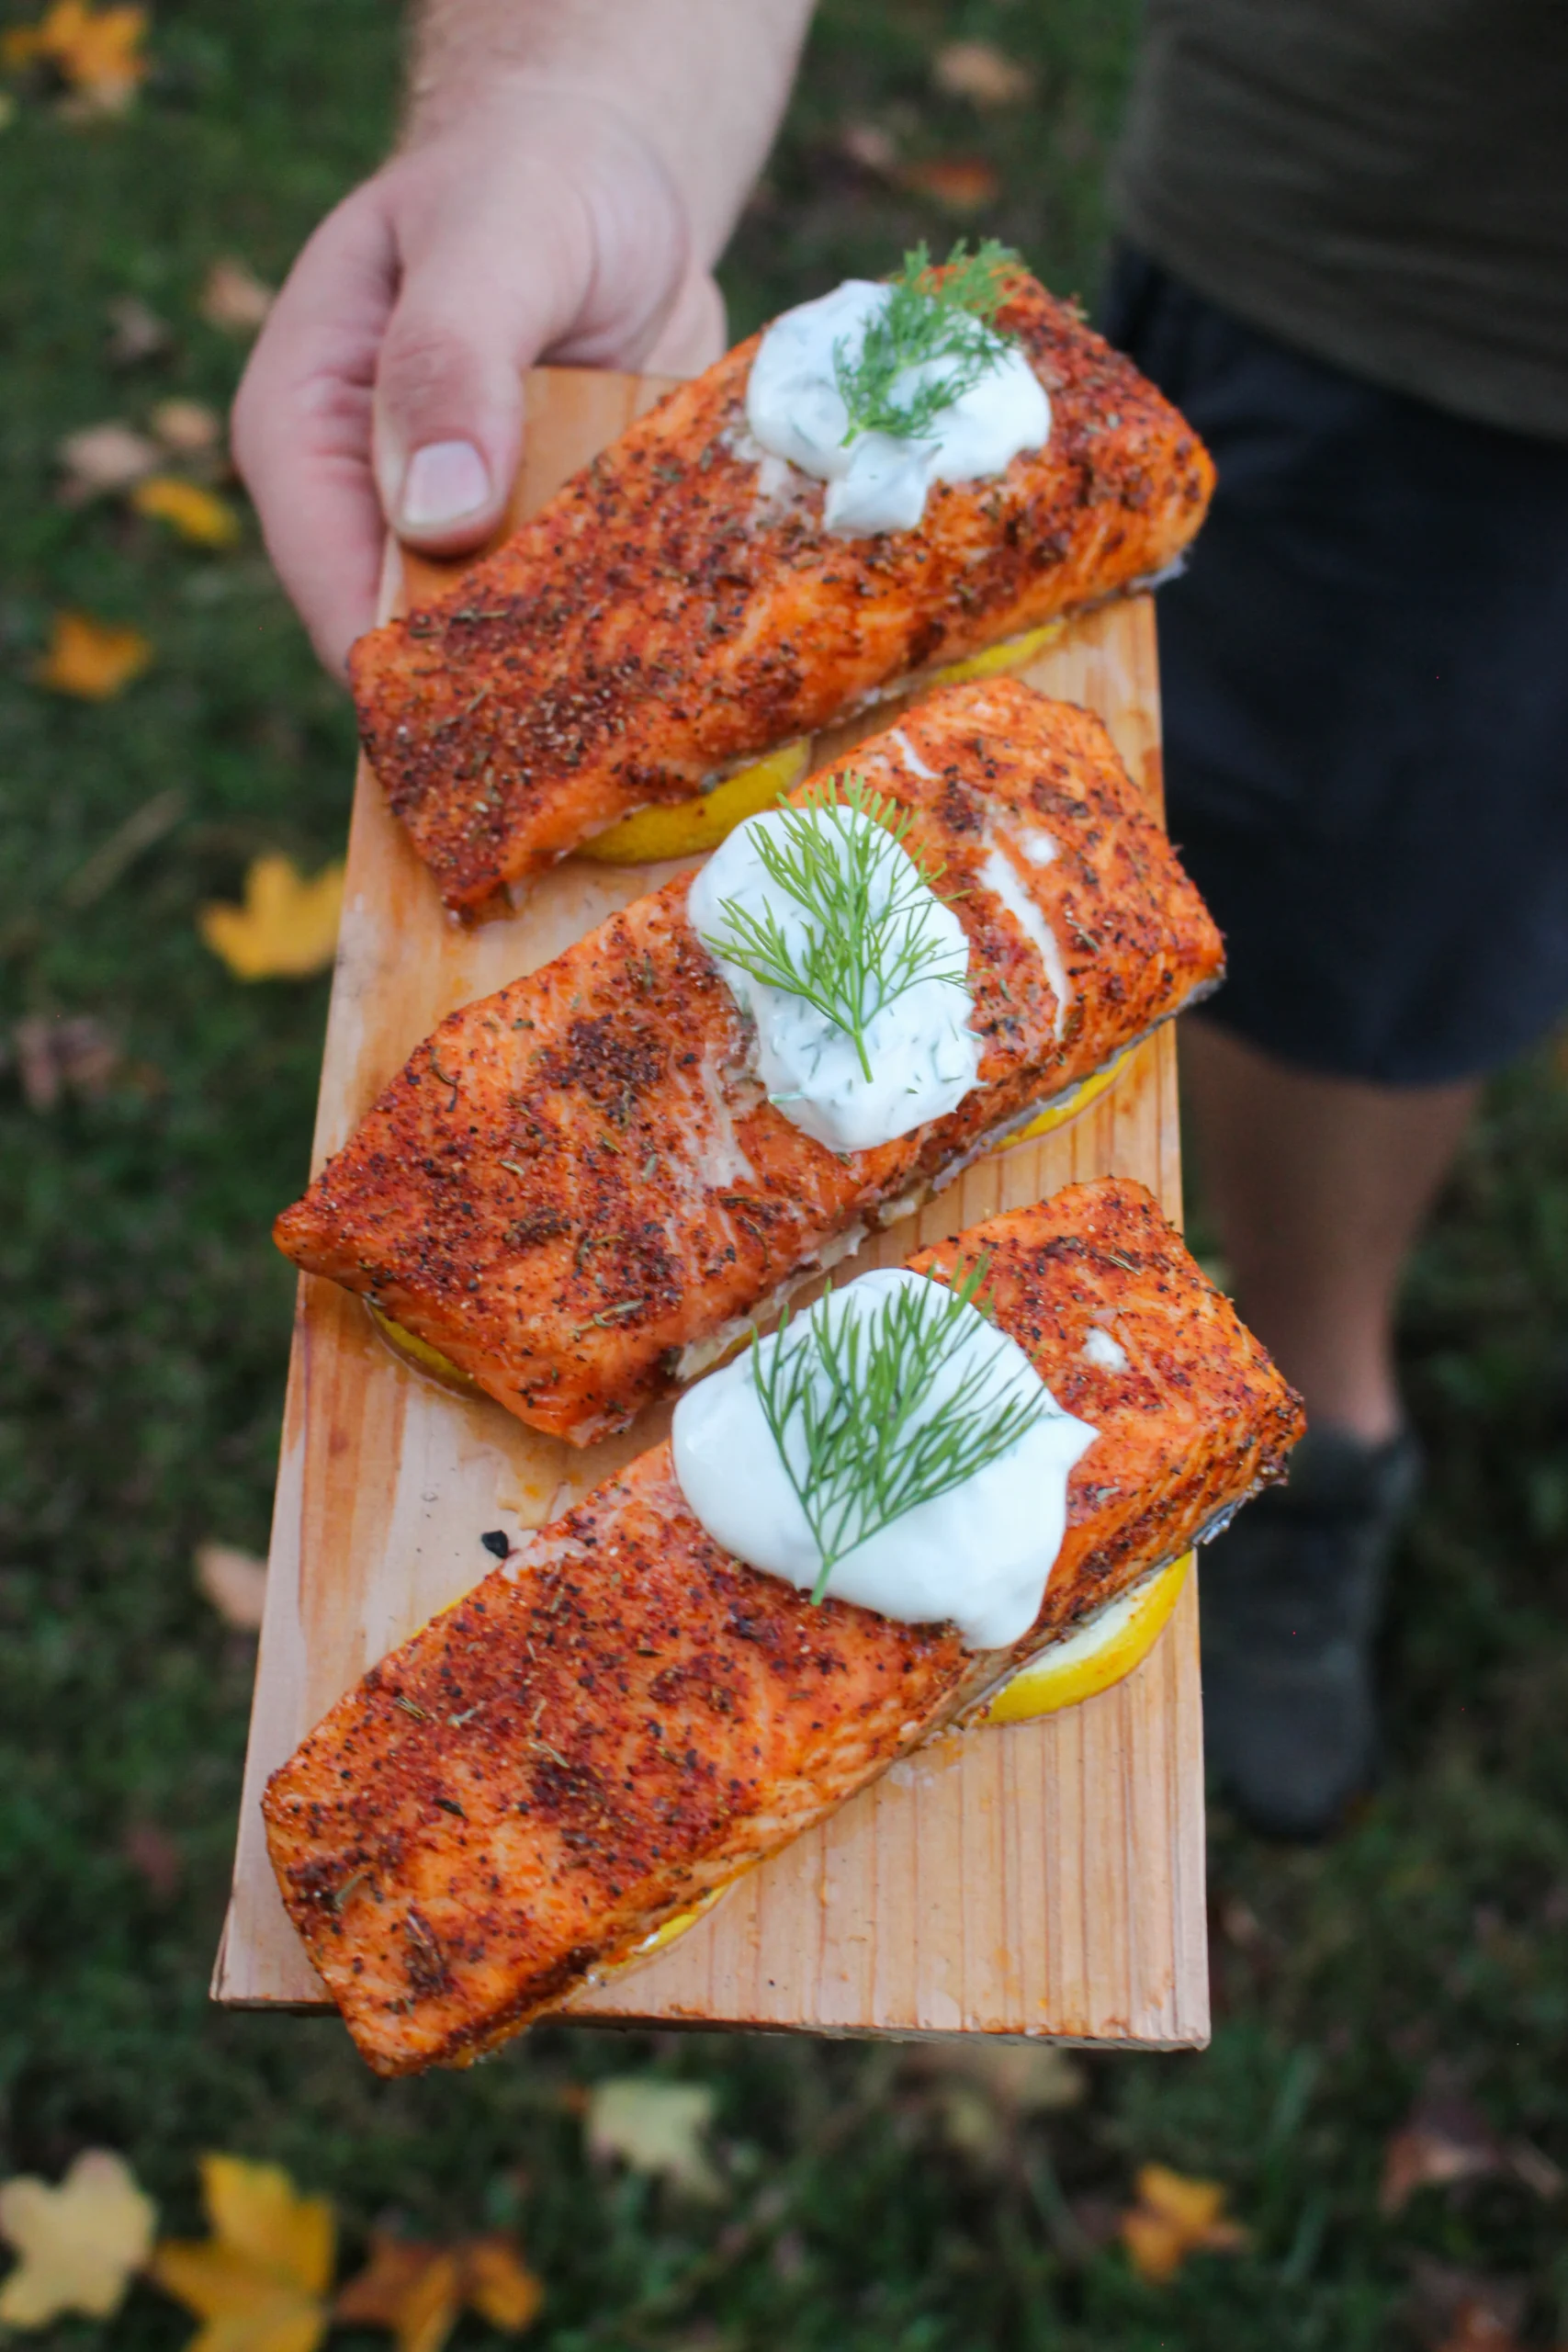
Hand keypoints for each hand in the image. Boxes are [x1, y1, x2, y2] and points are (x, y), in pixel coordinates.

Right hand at [232, 84, 725, 674]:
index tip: (489, 707)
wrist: (616, 180)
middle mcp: (372, 504)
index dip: (397, 660)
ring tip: (644, 707)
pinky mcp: (545, 553)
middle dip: (492, 688)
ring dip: (566, 678)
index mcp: (305, 431)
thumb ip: (453, 358)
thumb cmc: (532, 181)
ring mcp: (464, 540)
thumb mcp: (497, 238)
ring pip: (498, 650)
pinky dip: (621, 644)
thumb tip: (436, 517)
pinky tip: (682, 665)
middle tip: (586, 731)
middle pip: (411, 641)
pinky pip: (574, 626)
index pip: (327, 581)